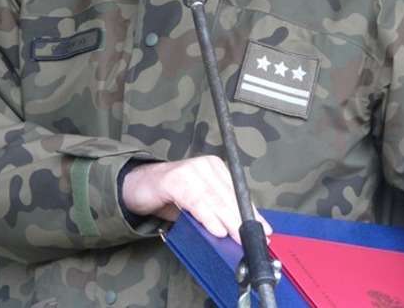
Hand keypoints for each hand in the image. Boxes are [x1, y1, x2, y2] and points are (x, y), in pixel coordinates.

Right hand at [121, 155, 271, 243]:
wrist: (138, 186)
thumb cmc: (171, 196)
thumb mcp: (199, 204)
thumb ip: (217, 212)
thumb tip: (238, 233)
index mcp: (215, 168)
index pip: (237, 192)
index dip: (251, 212)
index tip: (264, 230)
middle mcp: (205, 164)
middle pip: (228, 195)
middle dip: (242, 220)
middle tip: (252, 239)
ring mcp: (190, 169)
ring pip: (215, 198)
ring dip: (228, 221)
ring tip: (238, 238)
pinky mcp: (175, 178)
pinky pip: (197, 200)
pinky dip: (208, 217)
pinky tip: (217, 230)